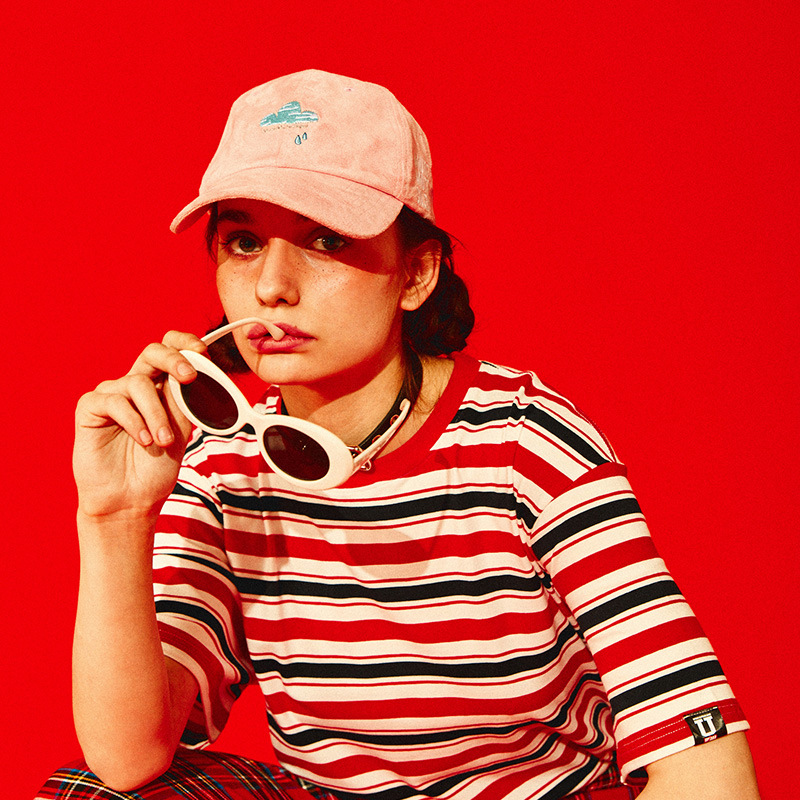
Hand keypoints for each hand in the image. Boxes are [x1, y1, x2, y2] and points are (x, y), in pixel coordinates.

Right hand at [73, 330, 206, 518]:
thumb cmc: (156, 467)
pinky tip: (143, 441)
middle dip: (173, 359)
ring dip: (157, 413)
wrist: (131, 500)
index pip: (170, 350)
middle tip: (189, 377)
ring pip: (138, 383)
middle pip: (152, 352)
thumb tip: (200, 372)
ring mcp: (112, 395)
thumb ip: (187, 400)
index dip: (185, 344)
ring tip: (163, 441)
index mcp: (160, 387)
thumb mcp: (182, 430)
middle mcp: (135, 386)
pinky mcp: (90, 409)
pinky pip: (114, 401)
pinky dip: (135, 421)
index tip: (202, 353)